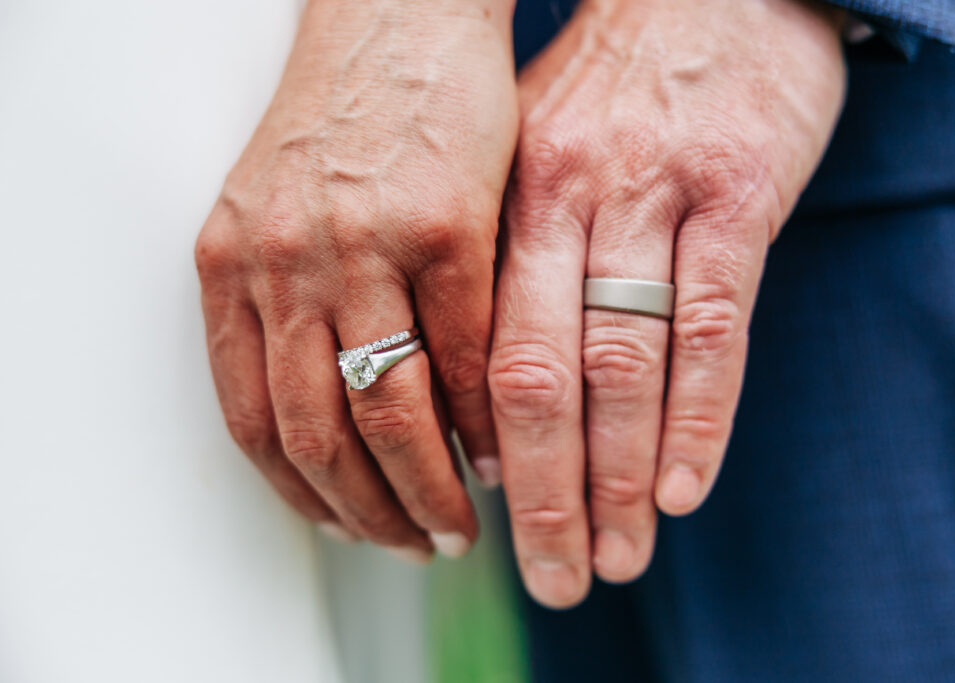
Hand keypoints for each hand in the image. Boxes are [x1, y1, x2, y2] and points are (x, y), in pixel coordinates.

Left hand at [195, 0, 516, 559]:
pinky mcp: (446, 227)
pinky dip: (486, 419)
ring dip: (429, 486)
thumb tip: (332, 420)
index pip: (254, 421)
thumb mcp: (275, 214)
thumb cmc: (344, 119)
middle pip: (321, 435)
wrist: (396, 21)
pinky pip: (466, 353)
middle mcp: (286, 264)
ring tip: (459, 520)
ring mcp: (365, 246)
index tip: (344, 527)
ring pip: (391, 410)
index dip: (302, 495)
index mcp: (233, 267)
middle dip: (370, 512)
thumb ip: (287, 313)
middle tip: (412, 543)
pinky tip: (502, 448)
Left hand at [489, 0, 845, 604]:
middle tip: (551, 576)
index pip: (476, 349)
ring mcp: (656, 197)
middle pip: (538, 376)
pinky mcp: (740, 196)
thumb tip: (485, 375)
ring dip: (619, 478)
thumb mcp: (534, 150)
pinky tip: (683, 489)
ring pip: (624, 364)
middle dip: (542, 493)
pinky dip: (698, 417)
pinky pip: (714, 325)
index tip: (480, 518)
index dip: (474, 447)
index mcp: (509, 197)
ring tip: (616, 558)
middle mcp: (570, 202)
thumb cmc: (615, 78)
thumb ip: (510, 253)